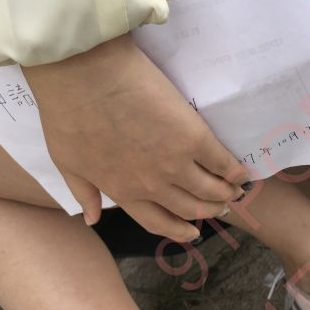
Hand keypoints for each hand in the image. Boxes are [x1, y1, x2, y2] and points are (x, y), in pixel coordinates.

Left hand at [22, 34, 249, 241]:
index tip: (191, 232)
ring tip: (234, 191)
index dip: (177, 230)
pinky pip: (222, 162)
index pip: (156, 222)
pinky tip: (242, 171)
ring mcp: (175, 163)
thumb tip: (93, 220)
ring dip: (225, 194)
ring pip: (209, 190)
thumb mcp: (67, 162)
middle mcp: (152, 186)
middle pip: (189, 208)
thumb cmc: (68, 114)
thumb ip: (84, 193)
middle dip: (207, 210)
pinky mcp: (193, 137)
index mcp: (123, 191)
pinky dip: (234, 170)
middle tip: (221, 206)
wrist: (84, 77)